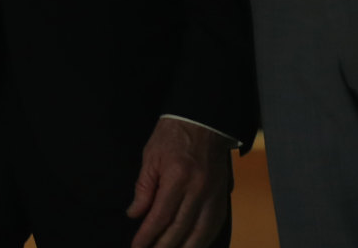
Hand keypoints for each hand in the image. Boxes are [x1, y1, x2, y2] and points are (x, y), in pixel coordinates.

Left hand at [127, 116, 231, 247]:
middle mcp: (198, 189)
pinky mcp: (222, 196)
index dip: (147, 235)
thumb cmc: (172, 135)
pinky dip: (203, 240)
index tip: (137, 247)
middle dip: (163, 246)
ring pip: (200, 232)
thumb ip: (144, 187)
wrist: (203, 122)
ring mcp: (213, 194)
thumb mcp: (150, 156)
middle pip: (180, 228)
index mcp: (177, 177)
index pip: (160, 215)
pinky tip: (192, 246)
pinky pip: (214, 225)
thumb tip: (135, 214)